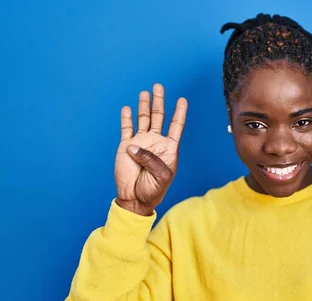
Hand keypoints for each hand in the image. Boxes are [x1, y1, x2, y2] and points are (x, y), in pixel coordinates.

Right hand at [115, 83, 187, 215]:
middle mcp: (155, 142)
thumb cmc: (153, 190)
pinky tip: (127, 108)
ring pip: (143, 119)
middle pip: (158, 117)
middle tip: (159, 86)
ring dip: (144, 106)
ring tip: (145, 92)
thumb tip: (135, 145)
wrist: (135, 198)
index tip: (182, 100)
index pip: (175, 126)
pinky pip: (126, 129)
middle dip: (159, 101)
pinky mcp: (126, 146)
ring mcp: (141, 143)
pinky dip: (126, 118)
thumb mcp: (161, 176)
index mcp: (168, 148)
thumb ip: (151, 159)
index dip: (179, 113)